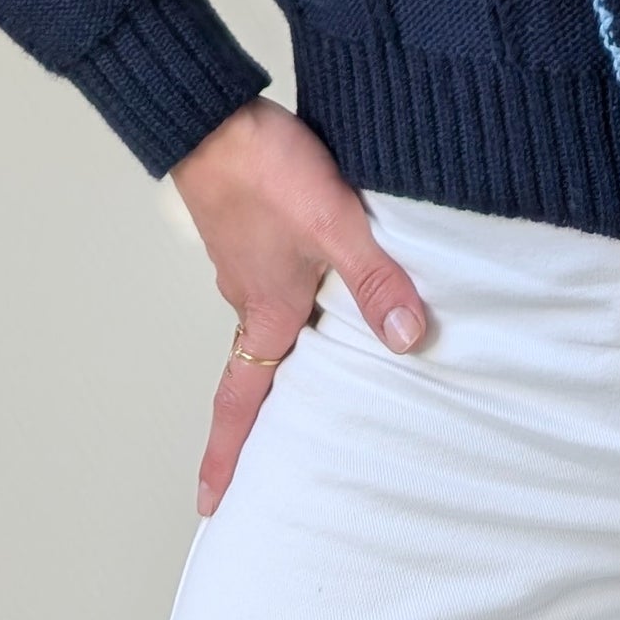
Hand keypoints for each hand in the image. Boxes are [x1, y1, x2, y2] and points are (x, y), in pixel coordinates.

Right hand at [169, 97, 427, 513]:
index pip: (240, 402)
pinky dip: (296, 297)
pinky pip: (274, 279)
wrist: (213, 115)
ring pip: (270, 322)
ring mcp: (247, 262)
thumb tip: (408, 338)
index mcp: (265, 312)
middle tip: (274, 456)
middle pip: (256, 370)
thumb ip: (374, 279)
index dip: (226, 456)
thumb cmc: (263, 171)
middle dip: (262, 417)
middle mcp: (249, 296)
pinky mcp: (253, 228)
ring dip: (287, 352)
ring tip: (319, 372)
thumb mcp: (334, 224)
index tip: (211, 504)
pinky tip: (323, 283)